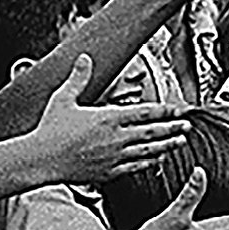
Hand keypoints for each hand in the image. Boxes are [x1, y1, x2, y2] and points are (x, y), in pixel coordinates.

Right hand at [33, 54, 190, 183]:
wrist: (40, 159)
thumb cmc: (50, 130)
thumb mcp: (64, 98)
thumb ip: (78, 78)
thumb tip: (84, 58)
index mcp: (107, 117)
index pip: (145, 112)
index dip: (165, 110)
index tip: (179, 109)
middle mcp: (115, 138)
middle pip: (152, 132)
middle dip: (172, 128)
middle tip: (188, 126)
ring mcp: (113, 156)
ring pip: (147, 151)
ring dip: (166, 146)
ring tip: (180, 142)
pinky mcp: (108, 172)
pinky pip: (134, 167)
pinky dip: (149, 163)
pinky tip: (157, 160)